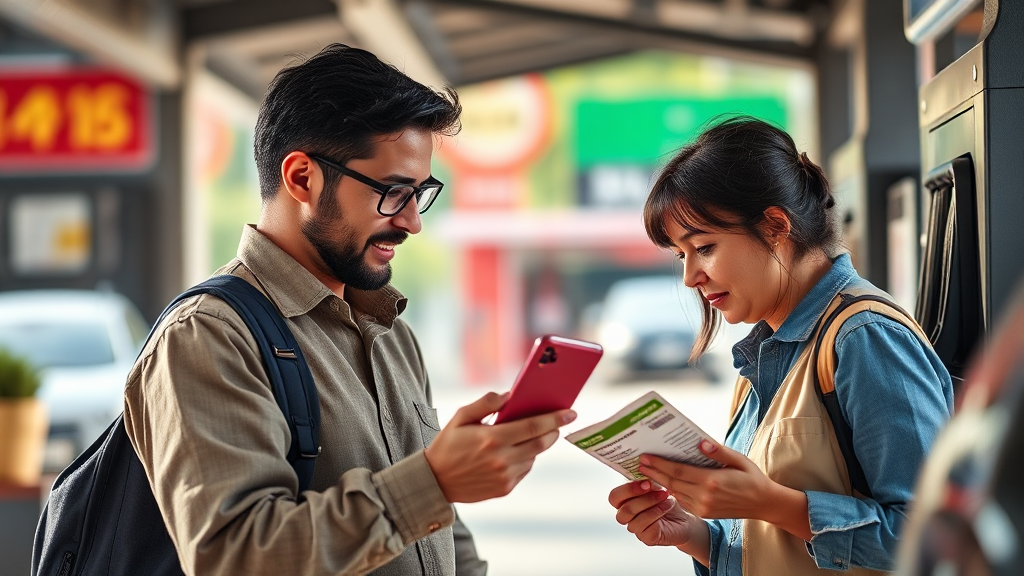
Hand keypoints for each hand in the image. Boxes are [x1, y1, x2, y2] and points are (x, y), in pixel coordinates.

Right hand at [424, 392, 575, 502]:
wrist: (435, 481)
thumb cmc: (448, 445)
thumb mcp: (460, 418)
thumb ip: (485, 403)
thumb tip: (509, 395)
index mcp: (492, 438)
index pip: (533, 426)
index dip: (554, 418)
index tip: (570, 412)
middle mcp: (501, 459)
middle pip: (540, 443)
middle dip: (554, 431)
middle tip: (560, 422)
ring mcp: (504, 477)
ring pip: (533, 457)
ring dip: (539, 444)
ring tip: (535, 434)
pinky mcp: (505, 489)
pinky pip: (524, 470)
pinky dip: (527, 458)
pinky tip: (518, 451)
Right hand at [609, 480, 697, 547]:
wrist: (686, 518)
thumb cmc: (667, 500)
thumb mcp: (656, 487)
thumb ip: (645, 481)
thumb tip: (642, 466)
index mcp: (625, 502)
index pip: (614, 497)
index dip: (627, 489)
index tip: (645, 483)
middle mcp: (627, 516)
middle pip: (622, 509)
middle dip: (640, 497)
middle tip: (657, 489)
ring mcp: (636, 528)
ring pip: (632, 517)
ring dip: (650, 504)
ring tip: (666, 496)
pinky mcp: (646, 538)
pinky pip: (645, 526)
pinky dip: (657, 513)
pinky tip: (667, 507)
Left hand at [637, 440, 809, 539]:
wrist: (763, 504)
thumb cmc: (751, 477)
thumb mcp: (738, 459)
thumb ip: (718, 451)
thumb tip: (700, 442)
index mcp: (711, 481)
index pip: (677, 471)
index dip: (659, 464)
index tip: (645, 456)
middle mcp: (704, 496)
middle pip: (671, 483)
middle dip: (654, 472)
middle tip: (639, 462)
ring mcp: (703, 507)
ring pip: (675, 492)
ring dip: (660, 482)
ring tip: (647, 470)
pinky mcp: (704, 513)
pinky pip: (682, 500)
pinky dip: (671, 490)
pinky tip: (664, 481)